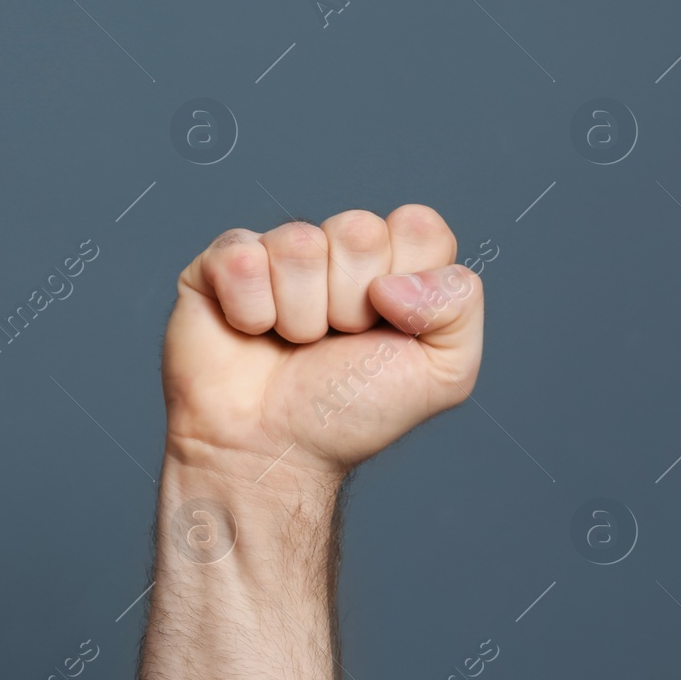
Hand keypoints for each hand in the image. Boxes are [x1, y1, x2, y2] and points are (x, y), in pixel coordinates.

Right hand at [163, 204, 482, 483]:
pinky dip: (250, 311)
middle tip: (334, 343)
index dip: (407, 283)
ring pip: (299, 243)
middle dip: (351, 303)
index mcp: (392, 265)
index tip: (387, 328)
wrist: (272, 453)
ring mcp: (275, 253)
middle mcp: (335, 251)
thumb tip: (392, 278)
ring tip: (291, 344)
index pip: (418, 226)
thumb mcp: (443, 373)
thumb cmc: (347, 416)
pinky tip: (250, 333)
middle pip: (359, 230)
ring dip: (300, 315)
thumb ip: (460, 305)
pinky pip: (242, 257)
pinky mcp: (220, 263)